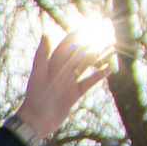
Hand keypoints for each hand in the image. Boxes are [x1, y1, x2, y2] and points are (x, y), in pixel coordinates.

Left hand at [12, 27, 114, 141]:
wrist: (37, 121)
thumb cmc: (35, 97)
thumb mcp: (38, 74)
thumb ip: (42, 54)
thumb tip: (46, 33)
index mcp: (52, 64)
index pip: (66, 45)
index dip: (76, 35)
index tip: (88, 25)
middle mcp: (62, 71)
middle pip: (79, 53)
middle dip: (92, 44)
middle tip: (107, 34)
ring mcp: (69, 82)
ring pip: (86, 65)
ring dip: (98, 56)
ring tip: (111, 47)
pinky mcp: (75, 93)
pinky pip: (89, 81)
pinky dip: (99, 75)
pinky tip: (109, 68)